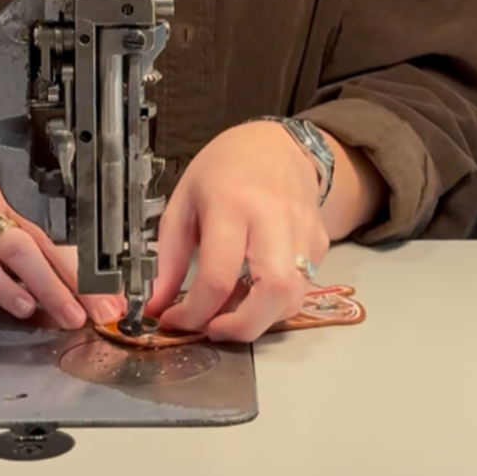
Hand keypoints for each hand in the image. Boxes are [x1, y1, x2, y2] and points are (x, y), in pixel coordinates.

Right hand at [0, 181, 123, 331]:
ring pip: (21, 251)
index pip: (73, 231)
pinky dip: (6, 289)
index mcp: (33, 203)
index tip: (118, 296)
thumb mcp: (21, 243)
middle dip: (82, 279)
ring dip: (50, 286)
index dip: (97, 265)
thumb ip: (54, 267)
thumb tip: (97, 302)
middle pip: (52, 240)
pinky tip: (24, 308)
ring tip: (71, 315)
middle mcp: (9, 207)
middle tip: (103, 310)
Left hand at [145, 123, 330, 341]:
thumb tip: (156, 304)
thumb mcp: (183, 201)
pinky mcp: (320, 244)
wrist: (277, 146)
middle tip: (213, 330)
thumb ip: (169, 257)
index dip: (193, 312)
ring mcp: (302, 232)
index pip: (218, 276)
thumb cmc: (225, 168)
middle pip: (273, 292)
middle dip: (243, 328)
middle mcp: (273, 219)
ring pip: (293, 298)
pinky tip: (253, 290)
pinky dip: (275, 303)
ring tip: (231, 309)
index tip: (174, 320)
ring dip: (260, 319)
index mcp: (231, 204)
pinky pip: (301, 288)